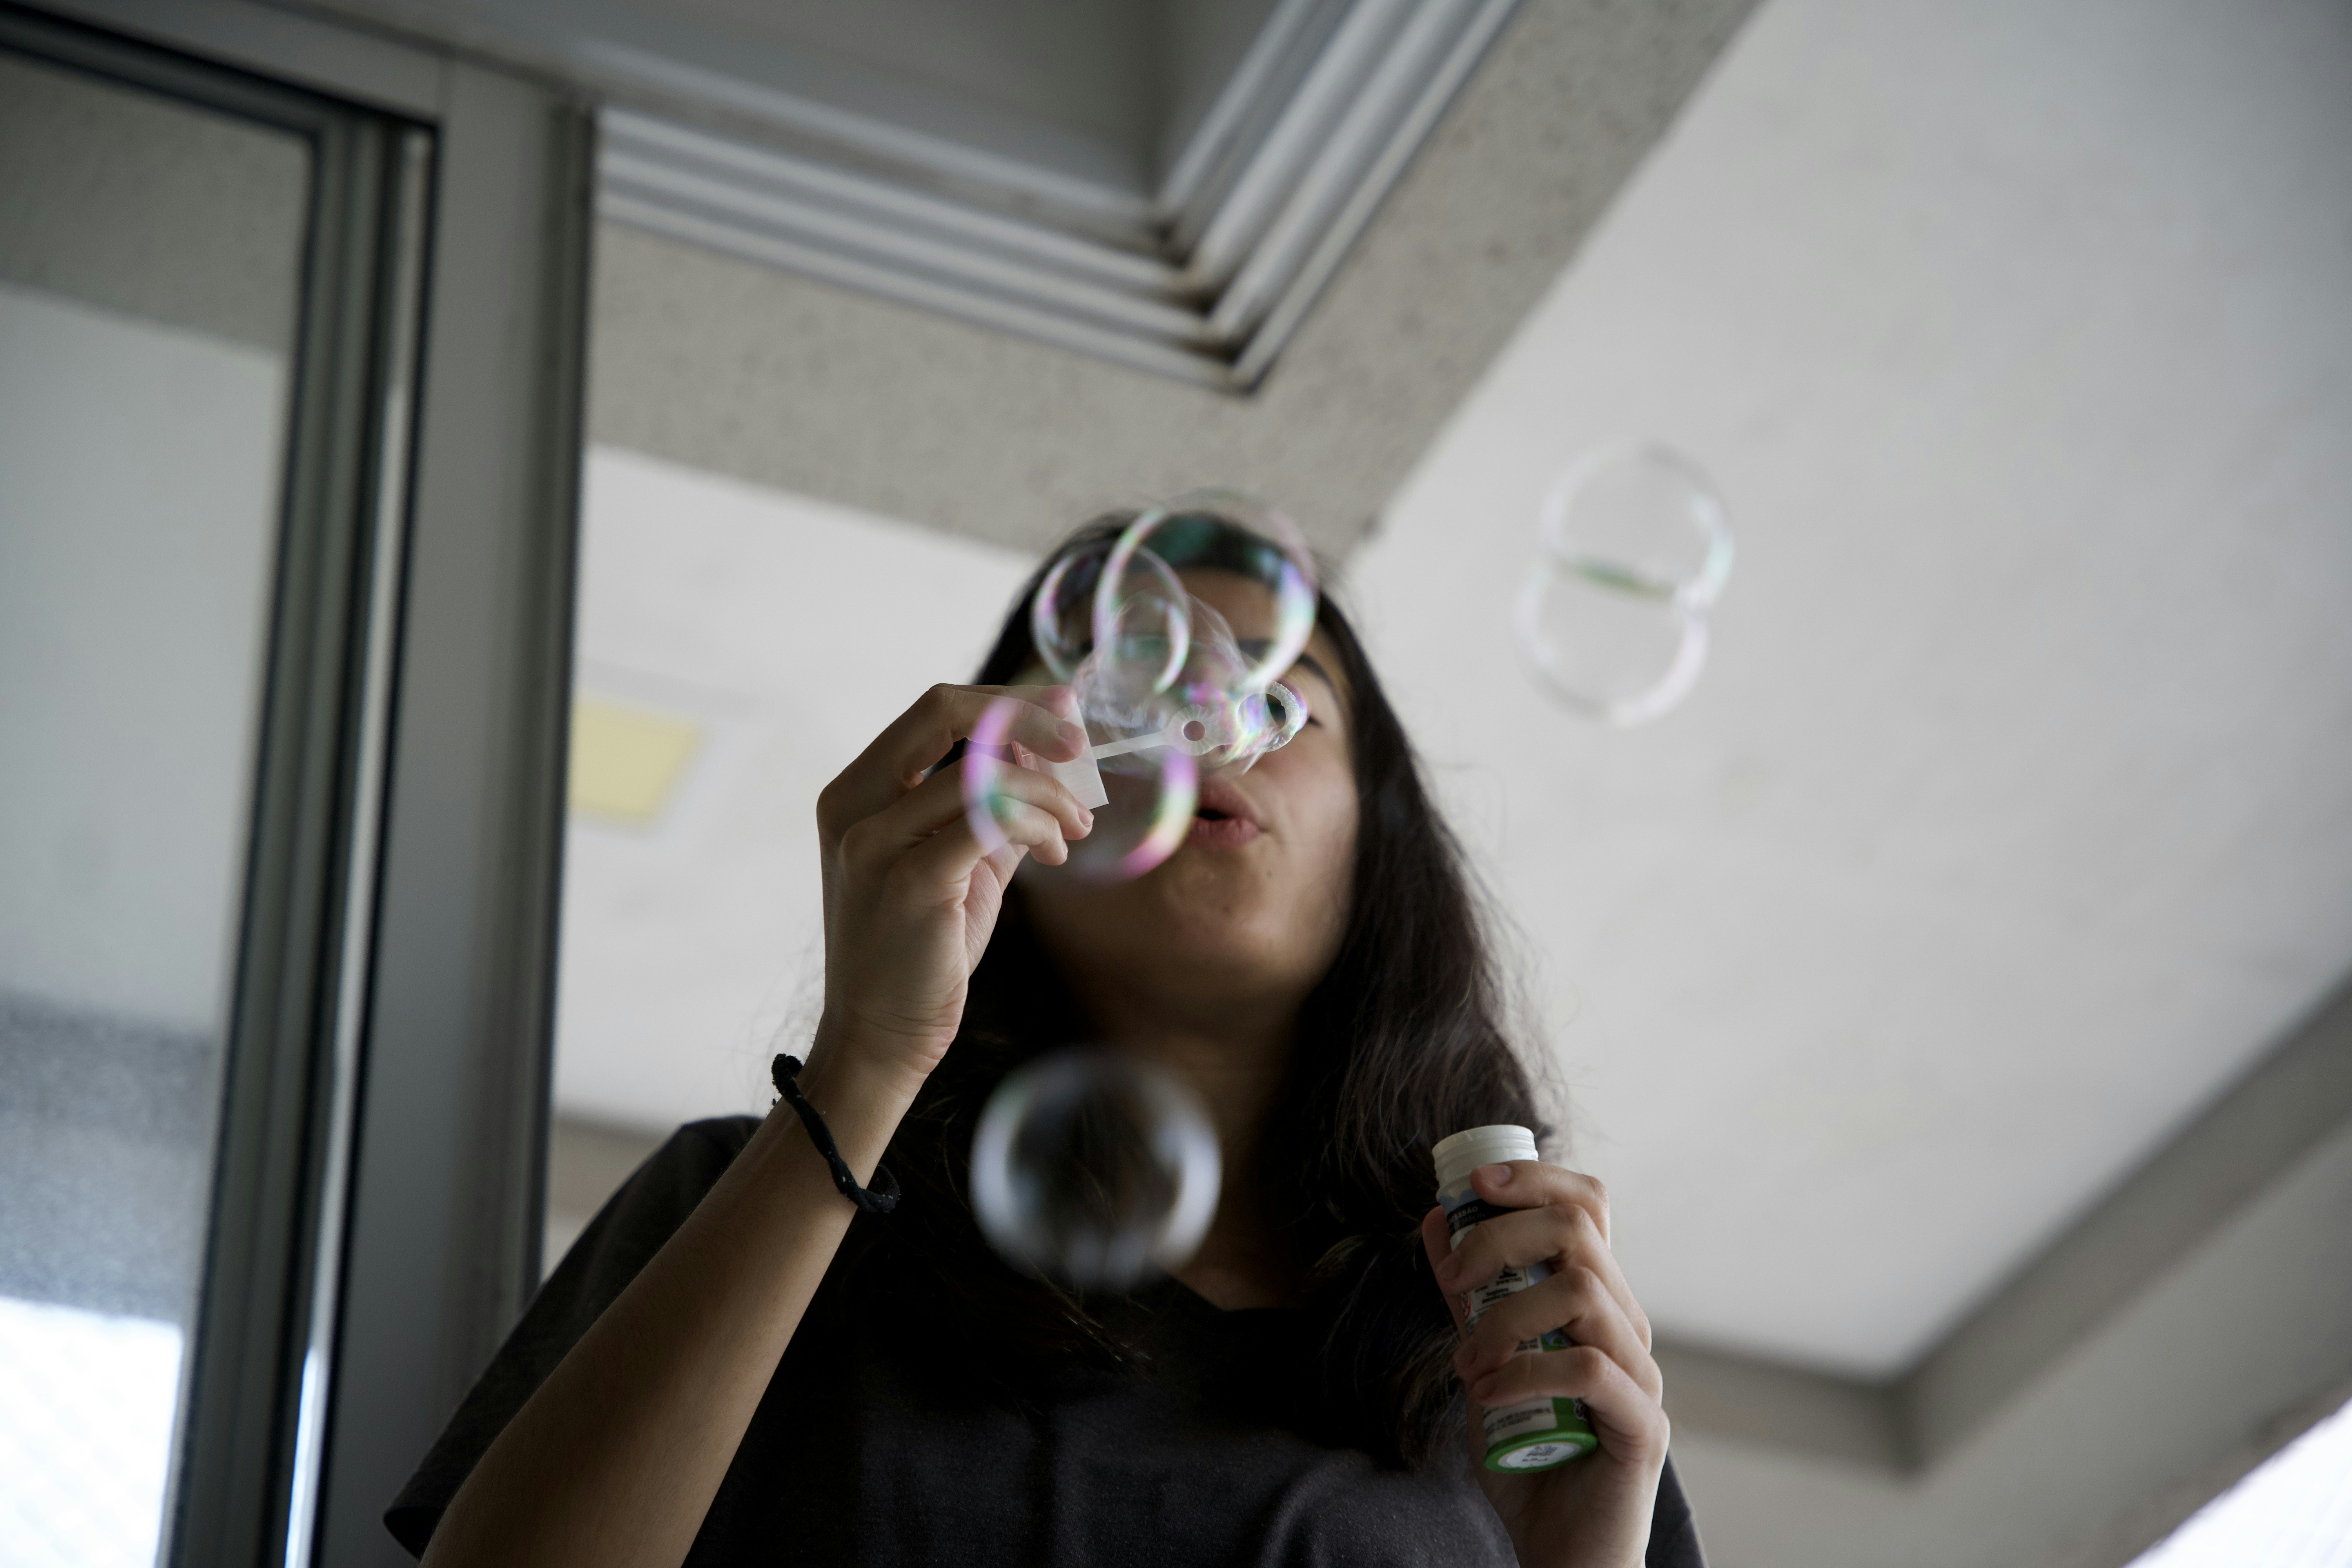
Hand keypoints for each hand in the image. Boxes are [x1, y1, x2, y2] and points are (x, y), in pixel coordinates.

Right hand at [811, 683, 1092, 1090]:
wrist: (882, 1033)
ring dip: (1047, 792)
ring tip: (1073, 829)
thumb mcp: (958, 858)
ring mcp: (874, 842)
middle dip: (1025, 719)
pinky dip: (1036, 824)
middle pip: (944, 711)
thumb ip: (991, 804)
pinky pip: (989, 821)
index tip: (1062, 714)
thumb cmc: (924, 946)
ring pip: (980, 771)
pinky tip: (1054, 852)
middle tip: (1078, 748)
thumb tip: (1051, 755)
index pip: (934, 709)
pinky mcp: (909, 882)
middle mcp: (853, 805)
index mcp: (856, 790)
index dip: (1005, 702)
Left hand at [1420, 1163, 1668, 1567]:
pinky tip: (1489, 1396)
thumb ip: (1468, 1298)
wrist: (1560, 1547)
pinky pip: (1586, 1368)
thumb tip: (1434, 1221)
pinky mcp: (1642, 1424)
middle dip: (1501, 1238)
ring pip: (1581, 1292)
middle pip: (1578, 1231)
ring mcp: (1641, 1373)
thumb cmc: (1528, 1452)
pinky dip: (1525, 1371)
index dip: (1535, 1179)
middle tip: (1454, 1279)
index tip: (1474, 1185)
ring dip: (1505, 1318)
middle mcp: (1627, 1325)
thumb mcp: (1483, 1358)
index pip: (1586, 1206)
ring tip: (1465, 1363)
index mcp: (1597, 1301)